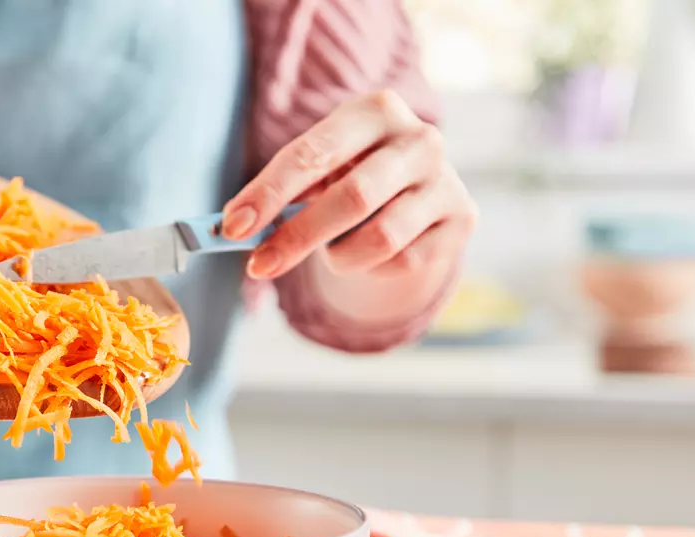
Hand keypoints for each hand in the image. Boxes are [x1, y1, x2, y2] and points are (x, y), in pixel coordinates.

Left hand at [222, 90, 475, 280]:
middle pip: (352, 198)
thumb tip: (232, 228)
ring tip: (331, 252)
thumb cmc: (350, 175)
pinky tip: (370, 255)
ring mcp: (447, 179)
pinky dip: (372, 268)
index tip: (233, 227)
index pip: (313, 153)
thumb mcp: (319, 170)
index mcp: (376, 109)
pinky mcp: (462, 219)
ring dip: (340, 256)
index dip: (269, 192)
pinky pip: (404, 261)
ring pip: (380, 238)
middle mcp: (420, 138)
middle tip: (259, 265)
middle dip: (297, 236)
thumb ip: (282, 193)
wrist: (416, 194)